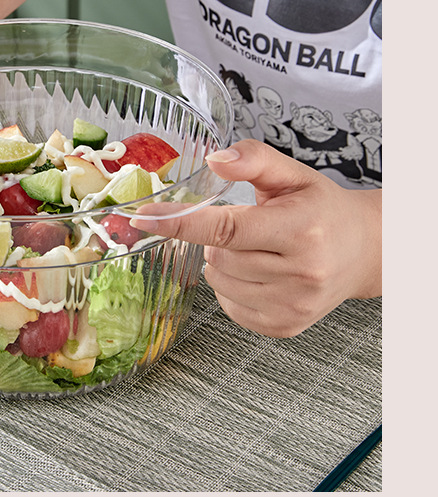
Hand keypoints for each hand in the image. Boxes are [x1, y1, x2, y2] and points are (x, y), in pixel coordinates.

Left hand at [132, 139, 380, 337]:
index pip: (225, 228)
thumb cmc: (323, 210)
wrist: (364, 253)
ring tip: (259, 250)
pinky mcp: (283, 327)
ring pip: (218, 281)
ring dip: (224, 263)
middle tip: (251, 229)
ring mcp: (292, 305)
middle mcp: (299, 272)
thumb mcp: (294, 176)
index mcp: (301, 229)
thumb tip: (215, 159)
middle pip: (217, 256)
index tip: (143, 219)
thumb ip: (254, 161)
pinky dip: (233, 287)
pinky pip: (228, 305)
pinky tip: (261, 273)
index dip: (180, 223)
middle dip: (220, 239)